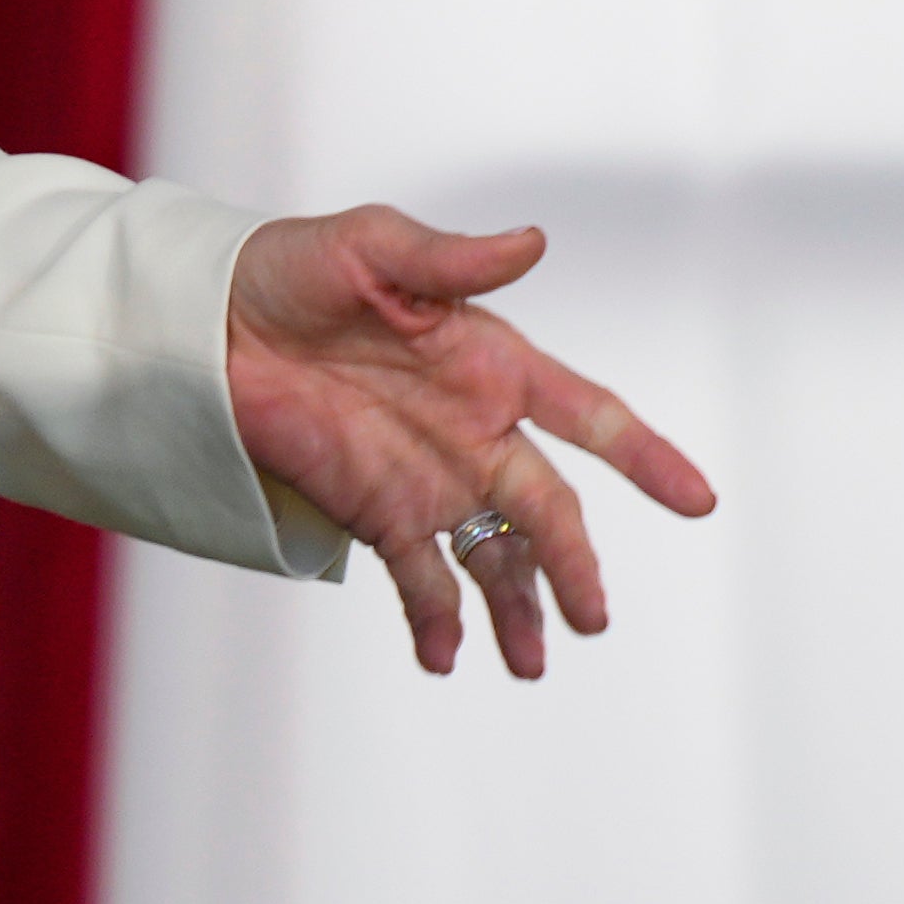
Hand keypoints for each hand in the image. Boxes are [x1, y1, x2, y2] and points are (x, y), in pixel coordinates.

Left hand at [225, 206, 715, 680]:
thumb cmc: (293, 268)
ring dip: (517, 608)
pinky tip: (441, 656)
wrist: (206, 321)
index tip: (697, 500)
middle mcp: (475, 430)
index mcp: (491, 364)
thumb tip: (531, 241)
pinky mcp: (375, 510)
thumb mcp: (372, 248)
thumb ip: (452, 257)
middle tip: (593, 617)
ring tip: (528, 662)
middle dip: (574, 564)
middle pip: (547, 508)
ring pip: (495, 555)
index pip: (589, 415)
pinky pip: (419, 575)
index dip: (645, 456)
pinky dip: (435, 618)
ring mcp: (429, 477)